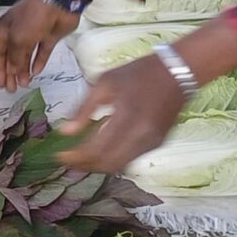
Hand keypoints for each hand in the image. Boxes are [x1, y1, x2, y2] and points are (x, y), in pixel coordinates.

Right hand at [0, 0, 84, 91]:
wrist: (59, 3)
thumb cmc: (33, 18)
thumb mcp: (18, 38)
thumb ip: (15, 57)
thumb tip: (12, 72)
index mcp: (6, 28)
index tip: (0, 84)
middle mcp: (18, 31)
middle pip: (11, 56)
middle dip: (10, 73)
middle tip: (12, 89)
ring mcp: (34, 34)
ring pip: (26, 55)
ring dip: (23, 70)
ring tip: (24, 84)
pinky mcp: (49, 36)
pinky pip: (41, 52)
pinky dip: (38, 62)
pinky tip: (36, 72)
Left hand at [57, 54, 186, 174]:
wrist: (177, 71)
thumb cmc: (138, 73)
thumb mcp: (105, 83)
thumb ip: (84, 109)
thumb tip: (65, 131)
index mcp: (127, 117)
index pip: (97, 149)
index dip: (76, 157)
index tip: (59, 156)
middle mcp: (142, 135)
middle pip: (108, 164)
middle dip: (85, 165)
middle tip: (68, 160)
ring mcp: (153, 142)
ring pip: (120, 165)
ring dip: (98, 164)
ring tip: (80, 156)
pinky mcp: (159, 143)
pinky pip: (131, 157)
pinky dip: (113, 156)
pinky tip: (101, 147)